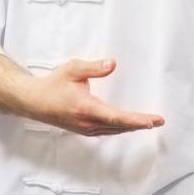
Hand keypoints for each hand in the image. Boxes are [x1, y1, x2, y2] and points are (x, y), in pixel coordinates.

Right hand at [27, 59, 163, 136]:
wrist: (33, 101)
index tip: (152, 121)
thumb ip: (94, 67)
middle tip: (159, 121)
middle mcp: (87, 122)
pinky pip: (107, 130)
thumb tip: (113, 64)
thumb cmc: (53, 84)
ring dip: (132, 127)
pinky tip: (129, 125)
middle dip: (140, 124)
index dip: (136, 120)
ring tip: (150, 123)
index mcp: (86, 108)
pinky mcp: (84, 129)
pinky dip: (121, 128)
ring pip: (114, 130)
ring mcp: (85, 128)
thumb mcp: (72, 69)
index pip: (117, 116)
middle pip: (119, 126)